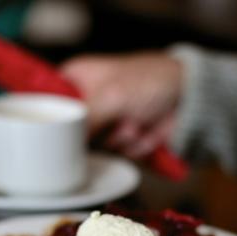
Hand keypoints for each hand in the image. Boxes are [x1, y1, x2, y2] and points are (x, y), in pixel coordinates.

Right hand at [60, 52, 182, 158]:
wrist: (188, 99)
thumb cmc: (150, 82)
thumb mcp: (112, 96)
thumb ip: (83, 119)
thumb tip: (61, 144)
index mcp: (76, 80)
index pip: (48, 103)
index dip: (53, 121)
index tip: (60, 132)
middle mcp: (85, 103)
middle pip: (70, 134)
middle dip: (97, 133)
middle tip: (114, 122)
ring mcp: (103, 124)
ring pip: (93, 148)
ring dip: (118, 140)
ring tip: (134, 123)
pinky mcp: (119, 141)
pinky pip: (113, 155)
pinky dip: (131, 147)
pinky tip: (143, 133)